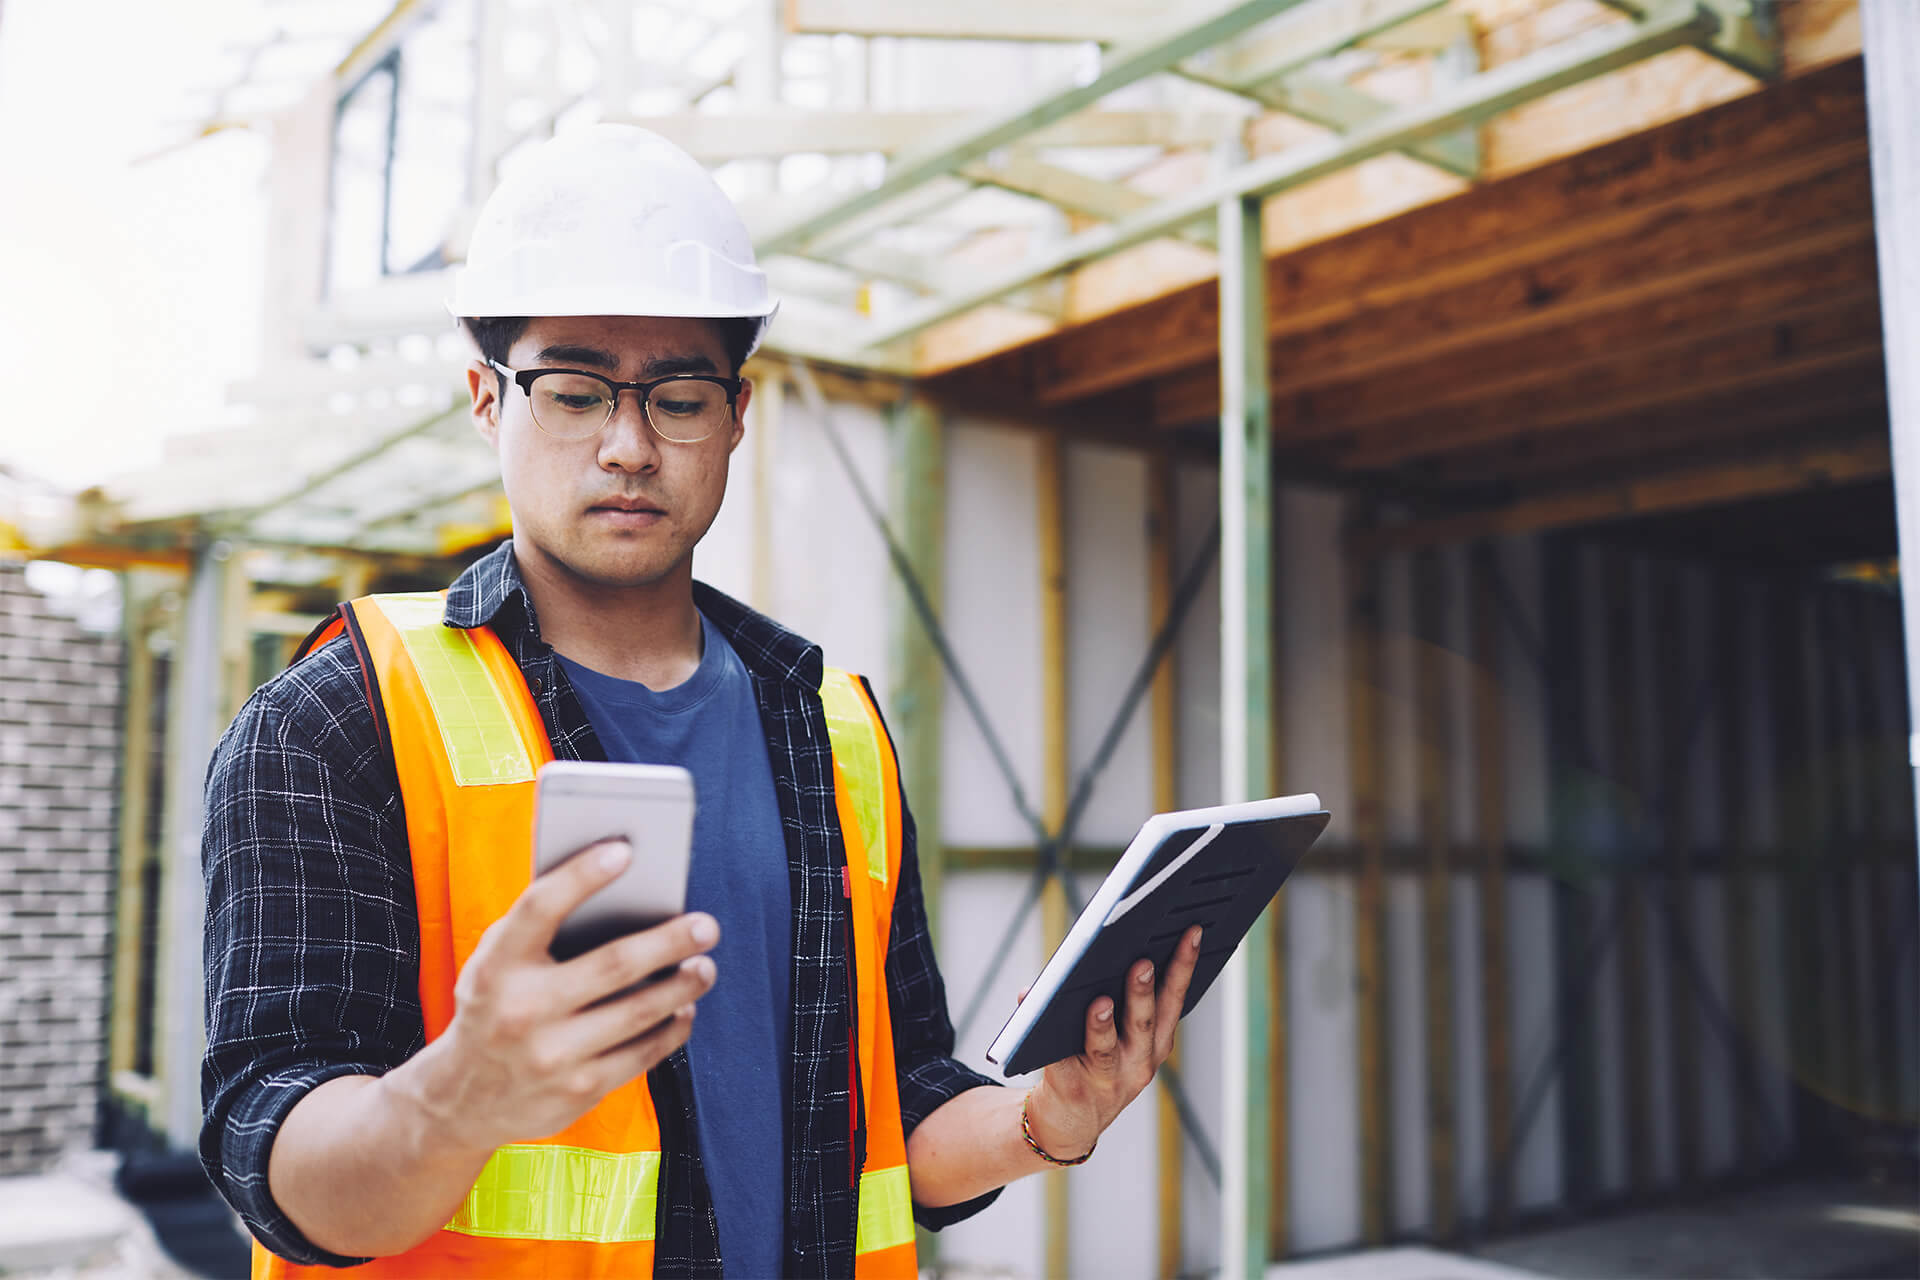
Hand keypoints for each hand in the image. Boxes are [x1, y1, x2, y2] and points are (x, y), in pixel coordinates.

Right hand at [394, 839, 719, 1156]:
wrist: (461, 1100)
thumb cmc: (494, 1008)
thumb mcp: (496, 965)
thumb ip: (541, 929)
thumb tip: (622, 890)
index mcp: (496, 966)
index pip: (540, 907)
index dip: (581, 875)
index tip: (625, 850)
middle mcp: (521, 1009)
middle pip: (614, 964)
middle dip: (670, 941)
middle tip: (706, 925)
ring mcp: (551, 1055)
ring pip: (639, 1012)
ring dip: (683, 986)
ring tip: (705, 967)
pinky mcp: (577, 1091)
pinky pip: (642, 1055)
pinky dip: (672, 1028)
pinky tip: (684, 1009)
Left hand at [1022, 925, 1201, 1161]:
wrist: (1071, 1121)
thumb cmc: (1099, 1061)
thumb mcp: (1126, 1036)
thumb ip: (1128, 998)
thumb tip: (1107, 943)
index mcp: (1156, 1041)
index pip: (1175, 998)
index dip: (1185, 965)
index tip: (1191, 931)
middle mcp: (1138, 1063)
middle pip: (1143, 1023)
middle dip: (1144, 992)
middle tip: (1142, 962)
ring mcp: (1106, 1079)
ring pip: (1105, 1048)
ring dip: (1102, 1023)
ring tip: (1098, 1001)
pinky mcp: (1070, 1088)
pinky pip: (1056, 1057)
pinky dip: (1039, 1028)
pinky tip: (1028, 998)